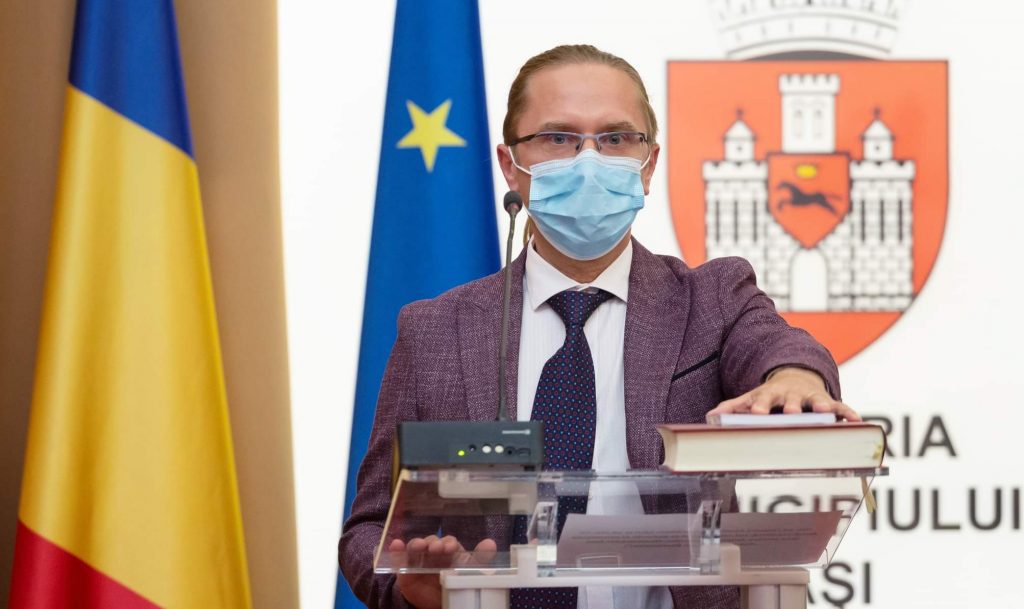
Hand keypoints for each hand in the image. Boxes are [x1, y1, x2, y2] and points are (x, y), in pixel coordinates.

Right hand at [388, 536, 497, 608]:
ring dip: (416, 544)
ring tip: (419, 546)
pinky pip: (399, 559)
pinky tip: (396, 544)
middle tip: (436, 549)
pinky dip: (396, 550)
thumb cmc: (455, 583)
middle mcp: (433, 551)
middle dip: (433, 543)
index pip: (448, 542)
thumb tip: (490, 544)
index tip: (451, 548)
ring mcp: (418, 560)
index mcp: (449, 550)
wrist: (439, 603)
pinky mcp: (405, 571)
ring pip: (415, 547)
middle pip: (431, 541)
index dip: (449, 543)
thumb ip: (481, 560)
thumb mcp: (470, 572)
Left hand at [708, 367, 860, 420]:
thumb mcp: (751, 398)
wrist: (795, 376)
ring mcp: (810, 397)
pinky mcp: (828, 401)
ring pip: (817, 401)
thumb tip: (711, 416)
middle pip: (791, 400)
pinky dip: (848, 413)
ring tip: (825, 413)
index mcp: (771, 394)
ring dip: (821, 407)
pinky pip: (841, 407)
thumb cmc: (770, 395)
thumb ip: (733, 407)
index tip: (757, 414)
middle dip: (792, 406)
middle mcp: (792, 394)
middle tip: (792, 413)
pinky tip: (857, 422)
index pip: (764, 400)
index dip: (761, 407)